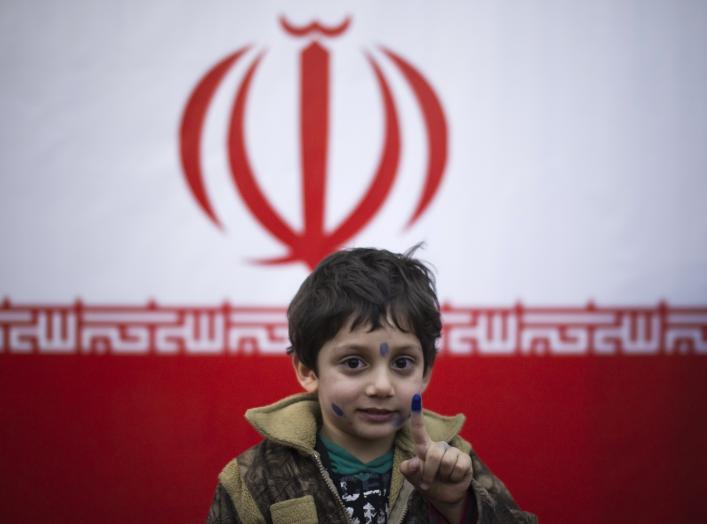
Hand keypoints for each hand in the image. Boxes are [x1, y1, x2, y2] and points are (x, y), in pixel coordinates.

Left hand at [399, 393, 473, 521]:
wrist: (446, 496)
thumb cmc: (428, 483)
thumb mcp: (414, 479)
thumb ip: (409, 471)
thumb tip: (413, 463)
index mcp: (424, 448)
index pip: (419, 430)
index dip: (417, 414)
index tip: (415, 396)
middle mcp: (438, 446)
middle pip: (434, 454)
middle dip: (430, 472)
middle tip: (429, 482)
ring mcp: (452, 452)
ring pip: (446, 462)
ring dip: (443, 475)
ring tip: (443, 477)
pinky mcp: (465, 460)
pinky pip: (458, 467)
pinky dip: (454, 477)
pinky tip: (454, 477)